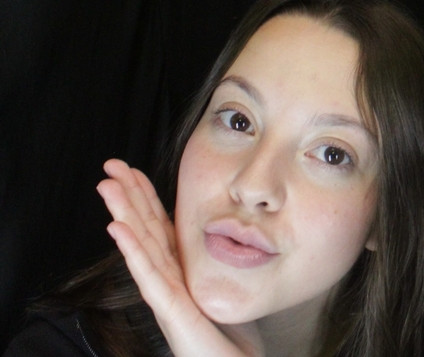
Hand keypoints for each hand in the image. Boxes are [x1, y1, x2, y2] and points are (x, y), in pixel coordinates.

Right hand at [97, 159, 261, 356]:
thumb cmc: (234, 342)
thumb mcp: (226, 291)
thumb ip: (220, 268)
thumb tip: (234, 236)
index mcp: (183, 275)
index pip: (159, 230)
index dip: (145, 200)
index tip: (132, 171)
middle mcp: (170, 284)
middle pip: (145, 232)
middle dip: (128, 198)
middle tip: (110, 166)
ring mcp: (168, 299)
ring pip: (141, 249)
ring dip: (123, 215)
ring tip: (107, 187)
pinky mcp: (173, 314)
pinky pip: (151, 277)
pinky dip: (134, 251)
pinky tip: (119, 229)